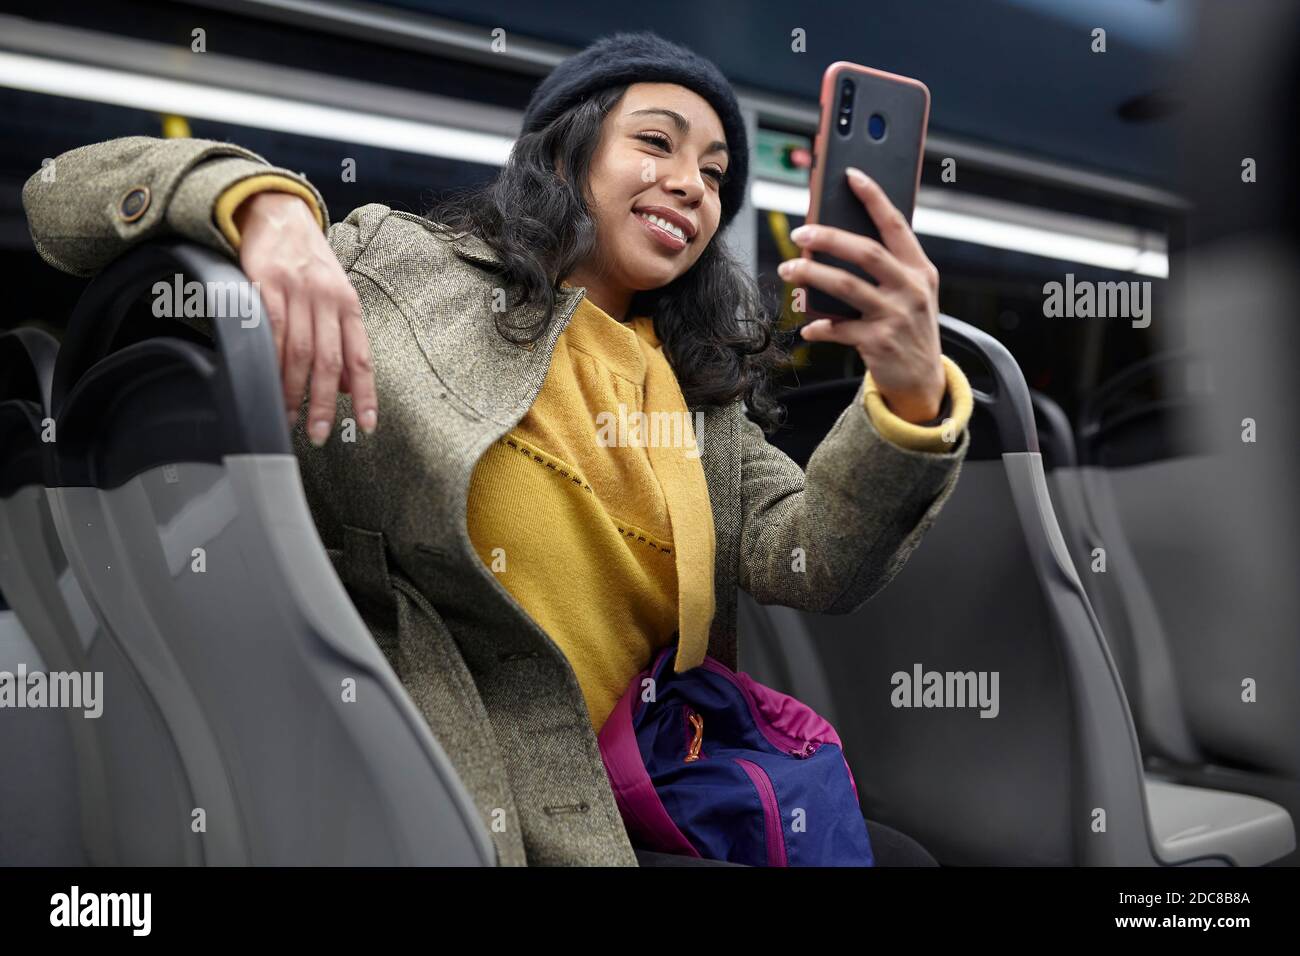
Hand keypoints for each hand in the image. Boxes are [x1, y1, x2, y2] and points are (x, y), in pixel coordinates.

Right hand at [233, 191, 376, 443]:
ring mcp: (296, 290)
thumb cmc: (308, 262)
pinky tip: (267, 382)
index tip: (366, 426)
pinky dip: (269, 360)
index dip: (366, 395)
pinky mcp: (265, 282)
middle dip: (324, 402)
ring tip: (289, 418)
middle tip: (319, 433)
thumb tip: (353, 388)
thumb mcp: (336, 296)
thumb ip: (344, 340)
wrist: (278, 212)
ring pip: (298, 351)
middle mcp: (327, 298)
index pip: (361, 357)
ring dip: (294, 390)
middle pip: (329, 361)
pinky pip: (270, 329)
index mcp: (349, 304)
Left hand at [779, 167, 944, 423]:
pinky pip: (838, 328)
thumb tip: (836, 240)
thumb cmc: (908, 326)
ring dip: (812, 274)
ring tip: (789, 269)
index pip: (895, 224)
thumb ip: (887, 268)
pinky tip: (808, 327)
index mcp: (919, 268)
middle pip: (865, 252)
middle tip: (800, 232)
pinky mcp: (878, 343)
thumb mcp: (911, 293)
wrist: (923, 380)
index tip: (851, 175)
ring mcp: (896, 316)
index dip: (873, 197)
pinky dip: (818, 326)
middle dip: (828, 237)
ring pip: (845, 286)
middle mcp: (911, 288)